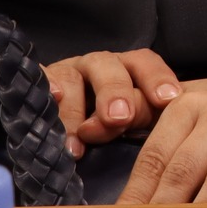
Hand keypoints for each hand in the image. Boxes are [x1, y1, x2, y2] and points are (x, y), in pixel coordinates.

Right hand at [43, 48, 181, 158]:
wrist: (58, 119)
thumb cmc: (105, 122)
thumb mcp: (130, 119)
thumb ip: (143, 120)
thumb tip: (166, 142)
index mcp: (127, 70)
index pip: (144, 64)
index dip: (156, 78)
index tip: (166, 99)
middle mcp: (98, 67)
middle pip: (109, 67)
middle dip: (115, 92)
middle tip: (119, 118)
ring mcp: (67, 73)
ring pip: (72, 79)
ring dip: (76, 112)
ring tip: (78, 144)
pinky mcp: (41, 84)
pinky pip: (40, 81)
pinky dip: (46, 88)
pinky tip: (52, 99)